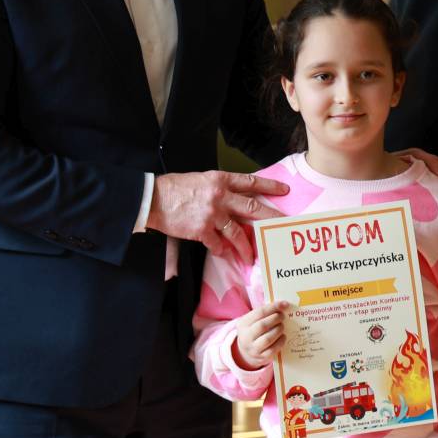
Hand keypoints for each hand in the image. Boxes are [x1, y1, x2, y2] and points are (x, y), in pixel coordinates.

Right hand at [148, 170, 289, 257]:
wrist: (153, 199)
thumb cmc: (174, 188)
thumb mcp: (200, 180)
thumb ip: (218, 188)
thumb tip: (232, 196)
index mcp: (220, 180)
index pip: (250, 182)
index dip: (269, 186)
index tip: (284, 191)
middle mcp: (220, 196)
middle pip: (252, 208)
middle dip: (270, 217)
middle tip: (284, 225)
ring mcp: (212, 214)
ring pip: (237, 232)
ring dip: (246, 247)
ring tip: (252, 257)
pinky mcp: (201, 230)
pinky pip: (217, 244)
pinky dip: (222, 250)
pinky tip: (225, 254)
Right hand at [231, 302, 290, 368]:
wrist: (247, 351)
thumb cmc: (254, 331)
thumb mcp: (252, 321)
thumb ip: (264, 313)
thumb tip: (283, 305)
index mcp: (243, 324)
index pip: (259, 312)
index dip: (273, 307)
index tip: (284, 304)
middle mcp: (246, 337)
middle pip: (262, 325)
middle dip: (276, 319)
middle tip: (283, 316)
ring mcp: (253, 349)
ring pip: (268, 338)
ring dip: (278, 330)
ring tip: (282, 326)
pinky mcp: (262, 357)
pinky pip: (273, 349)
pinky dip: (281, 341)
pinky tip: (283, 336)